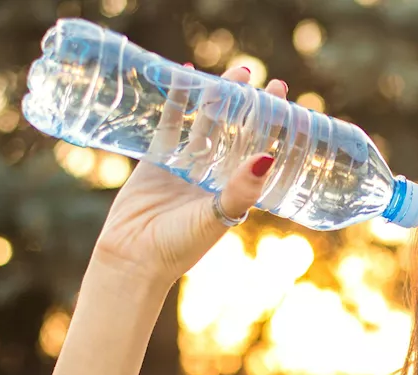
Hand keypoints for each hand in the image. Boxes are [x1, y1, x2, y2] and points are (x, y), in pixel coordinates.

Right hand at [91, 65, 288, 283]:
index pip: (258, 149)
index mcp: (233, 191)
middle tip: (258, 75)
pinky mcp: (155, 161)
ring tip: (232, 72)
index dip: (270, 125)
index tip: (283, 99)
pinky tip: (184, 76)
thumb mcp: (217, 216)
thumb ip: (242, 188)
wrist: (133, 259)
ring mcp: (184, 168)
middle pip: (233, 132)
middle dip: (246, 105)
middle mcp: (212, 178)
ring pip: (204, 125)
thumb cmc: (179, 246)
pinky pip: (168, 126)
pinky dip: (176, 102)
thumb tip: (269, 155)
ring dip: (215, 98)